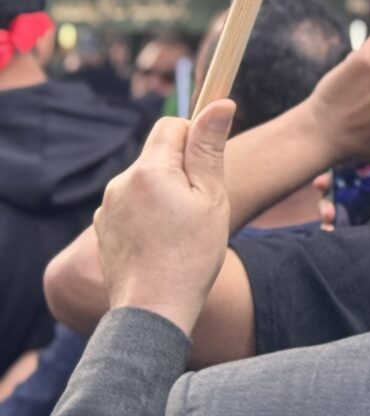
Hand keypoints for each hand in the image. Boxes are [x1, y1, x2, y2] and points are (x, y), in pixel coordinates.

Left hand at [97, 102, 234, 335]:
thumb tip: (219, 102)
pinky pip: (130, 206)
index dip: (193, 139)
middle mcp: (121, 183)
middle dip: (179, 171)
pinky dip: (146, 215)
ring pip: (145, 182)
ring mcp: (107, 208)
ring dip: (162, 194)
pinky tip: (159, 243)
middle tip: (196, 207)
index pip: (171, 126)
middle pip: (157, 155)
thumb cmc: (190, 255)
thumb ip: (209, 147)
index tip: (206, 168)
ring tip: (177, 231)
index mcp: (149, 170)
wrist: (153, 313)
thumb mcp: (211, 197)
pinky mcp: (104, 230)